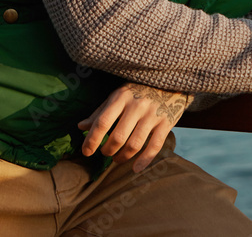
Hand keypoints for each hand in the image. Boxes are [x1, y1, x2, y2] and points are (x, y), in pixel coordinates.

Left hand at [77, 83, 192, 172]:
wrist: (170, 82)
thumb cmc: (139, 90)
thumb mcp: (118, 95)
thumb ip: (100, 112)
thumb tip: (81, 127)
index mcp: (122, 97)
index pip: (103, 122)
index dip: (92, 140)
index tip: (86, 152)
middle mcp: (137, 106)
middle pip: (118, 137)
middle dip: (108, 151)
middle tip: (106, 153)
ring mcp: (152, 115)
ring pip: (134, 144)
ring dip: (122, 157)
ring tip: (118, 159)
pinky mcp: (166, 122)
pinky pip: (154, 146)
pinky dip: (144, 160)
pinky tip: (136, 168)